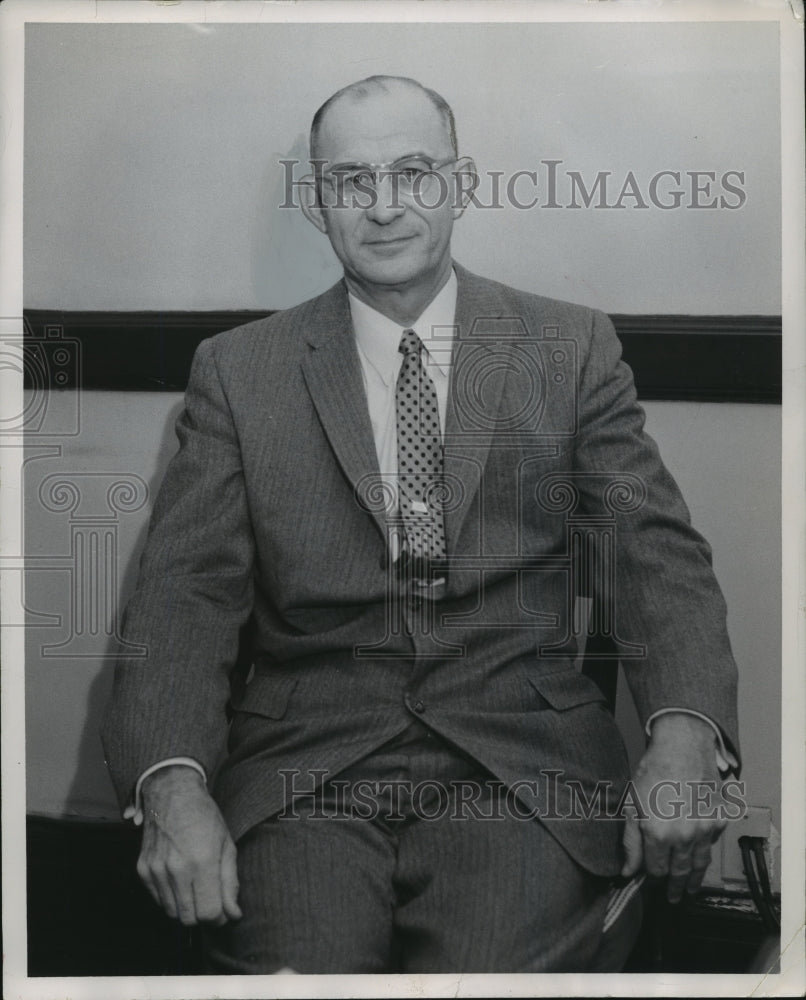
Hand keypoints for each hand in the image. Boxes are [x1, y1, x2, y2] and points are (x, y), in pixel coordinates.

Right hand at [137, 765, 242, 925]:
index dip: (219, 917)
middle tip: (211, 899)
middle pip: (189, 919)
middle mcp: (176, 869)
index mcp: (202, 861)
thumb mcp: (226, 845)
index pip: (208, 913)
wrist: (172, 794)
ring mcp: (156, 870)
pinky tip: (180, 879)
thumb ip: (230, 883)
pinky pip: (159, 900)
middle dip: (203, 914)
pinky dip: (171, 898)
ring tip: (196, 885)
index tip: (224, 910)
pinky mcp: (143, 870)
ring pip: (172, 913)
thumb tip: (233, 914)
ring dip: (186, 907)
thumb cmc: (204, 817)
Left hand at [621, 713, 727, 902]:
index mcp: (658, 834)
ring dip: (694, 879)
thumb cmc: (652, 771)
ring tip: (690, 890)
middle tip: (674, 899)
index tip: (652, 883)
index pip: (657, 869)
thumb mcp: (631, 804)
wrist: (683, 747)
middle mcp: (684, 836)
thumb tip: (627, 872)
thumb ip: (630, 842)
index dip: (654, 878)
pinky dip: (706, 850)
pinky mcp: (720, 820)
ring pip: (700, 863)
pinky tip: (700, 856)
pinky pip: (712, 843)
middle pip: (680, 871)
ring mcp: (706, 829)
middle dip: (676, 888)